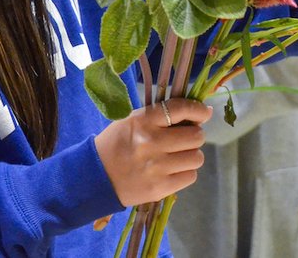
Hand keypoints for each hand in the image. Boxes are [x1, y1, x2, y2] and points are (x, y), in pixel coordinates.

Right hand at [94, 98, 212, 206]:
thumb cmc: (117, 143)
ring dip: (191, 156)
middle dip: (194, 136)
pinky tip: (173, 170)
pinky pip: (190, 177)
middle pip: (196, 136)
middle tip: (184, 139)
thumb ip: (163, 115)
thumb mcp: (134, 120)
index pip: (181, 109)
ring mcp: (156, 167)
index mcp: (144, 121)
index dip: (198, 110)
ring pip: (196, 158)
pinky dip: (186, 173)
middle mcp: (152, 142)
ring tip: (178, 157)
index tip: (204, 113)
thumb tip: (199, 113)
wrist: (94, 177)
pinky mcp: (159, 188)